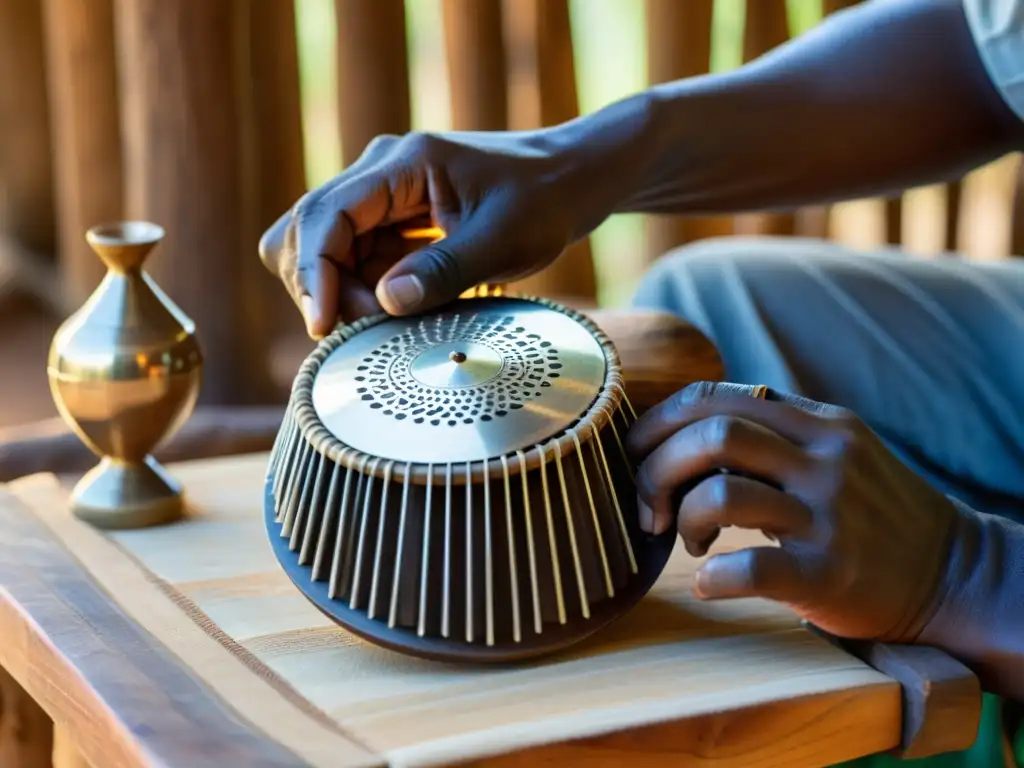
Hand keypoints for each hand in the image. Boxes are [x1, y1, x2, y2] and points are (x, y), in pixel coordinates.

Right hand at [258, 129, 614, 338]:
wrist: (572, 181)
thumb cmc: (545, 200)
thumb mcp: (502, 239)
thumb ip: (444, 270)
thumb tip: (383, 304)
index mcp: (402, 163)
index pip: (326, 215)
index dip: (314, 272)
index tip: (322, 324)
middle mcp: (380, 174)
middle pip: (309, 231)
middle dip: (323, 286)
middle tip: (368, 328)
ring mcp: (384, 199)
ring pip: (326, 250)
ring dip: (342, 292)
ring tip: (387, 322)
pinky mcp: (394, 223)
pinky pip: (357, 260)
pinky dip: (364, 291)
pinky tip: (398, 311)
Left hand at [625, 381, 962, 643]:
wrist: (959, 575)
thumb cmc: (875, 513)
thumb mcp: (836, 451)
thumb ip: (774, 432)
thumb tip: (682, 428)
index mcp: (817, 423)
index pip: (714, 396)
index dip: (658, 422)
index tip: (637, 454)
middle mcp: (824, 459)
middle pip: (710, 434)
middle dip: (656, 467)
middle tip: (648, 506)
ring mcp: (829, 516)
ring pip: (721, 492)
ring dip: (682, 516)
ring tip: (689, 540)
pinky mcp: (832, 574)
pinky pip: (752, 567)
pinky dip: (713, 576)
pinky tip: (709, 583)